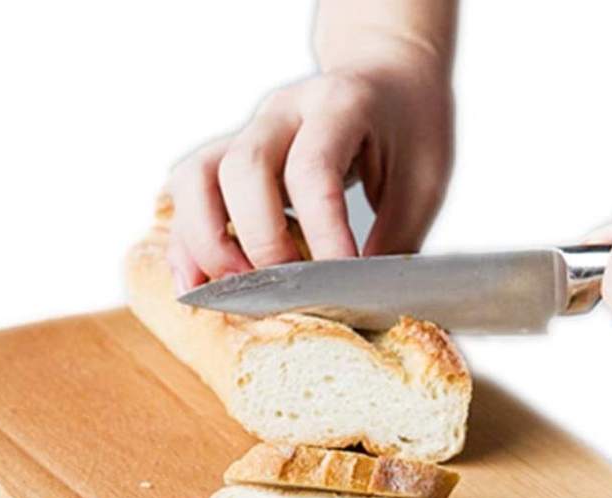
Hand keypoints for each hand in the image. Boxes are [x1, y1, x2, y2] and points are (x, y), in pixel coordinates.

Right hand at [165, 55, 452, 293]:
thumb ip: (397, 239)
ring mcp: (249, 131)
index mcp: (339, 106)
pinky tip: (196, 282)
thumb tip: (365, 306)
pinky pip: (189, 193)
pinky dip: (186, 241)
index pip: (314, 170)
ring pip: (199, 176)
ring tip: (233, 290)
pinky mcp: (229, 155)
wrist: (388, 77)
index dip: (322, 232)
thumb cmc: (409, 127)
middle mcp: (284, 111)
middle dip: (260, 242)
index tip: (341, 281)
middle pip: (243, 169)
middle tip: (287, 293)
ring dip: (207, 241)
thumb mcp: (424, 180)